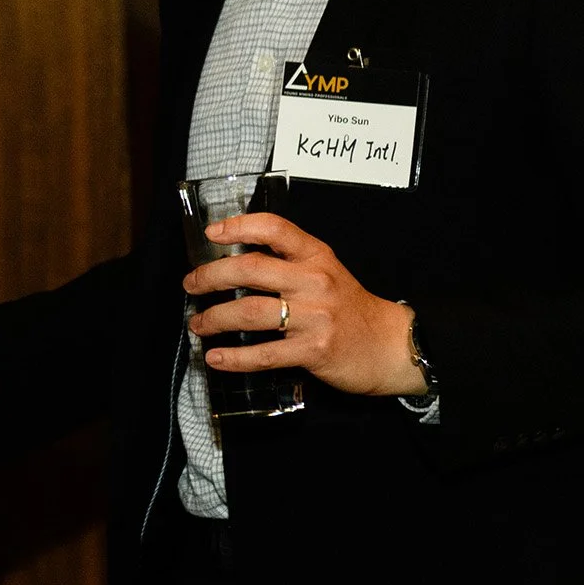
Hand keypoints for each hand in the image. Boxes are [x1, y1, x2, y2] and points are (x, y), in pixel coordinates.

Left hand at [183, 213, 425, 396]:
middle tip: (191, 284)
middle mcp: (313, 281)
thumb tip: (234, 262)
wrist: (391, 345)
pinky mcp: (313, 349)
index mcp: (315, 256)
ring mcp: (314, 316)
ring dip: (214, 318)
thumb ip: (289, 263)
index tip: (212, 233)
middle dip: (210, 276)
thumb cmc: (350, 308)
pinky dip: (234, 358)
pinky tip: (215, 358)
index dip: (238, 226)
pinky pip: (263, 354)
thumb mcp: (326, 272)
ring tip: (198, 324)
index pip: (274, 228)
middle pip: (249, 269)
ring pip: (248, 312)